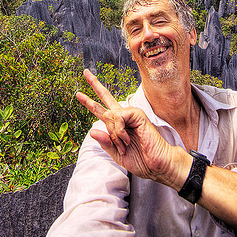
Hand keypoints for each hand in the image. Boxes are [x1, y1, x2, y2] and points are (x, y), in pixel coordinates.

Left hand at [77, 69, 189, 187]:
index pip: (101, 110)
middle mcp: (123, 117)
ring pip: (109, 115)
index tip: (79, 94)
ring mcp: (130, 114)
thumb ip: (105, 143)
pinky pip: (119, 116)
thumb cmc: (141, 160)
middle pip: (106, 96)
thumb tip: (92, 130)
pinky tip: (126, 138)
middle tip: (85, 72)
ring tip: (124, 144)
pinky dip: (119, 130)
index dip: (89, 102)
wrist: (156, 164)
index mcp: (117, 126)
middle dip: (95, 84)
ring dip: (114, 134)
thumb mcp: (117, 154)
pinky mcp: (137, 113)